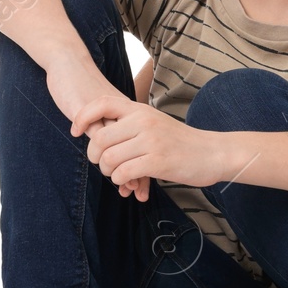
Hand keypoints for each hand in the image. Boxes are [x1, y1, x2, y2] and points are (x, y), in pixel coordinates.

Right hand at [44, 51, 151, 200]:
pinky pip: (99, 136)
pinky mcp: (90, 112)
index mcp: (128, 113)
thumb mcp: (101, 109)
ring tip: (125, 188)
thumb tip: (118, 148)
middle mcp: (122, 113)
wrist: (69, 62)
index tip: (146, 187)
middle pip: (137, 147)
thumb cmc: (82, 85)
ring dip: (123, 168)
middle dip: (138, 171)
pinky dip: (104, 155)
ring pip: (120, 145)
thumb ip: (110, 125)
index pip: (143, 143)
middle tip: (136, 192)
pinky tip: (106, 170)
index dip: (145, 164)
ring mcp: (107, 113)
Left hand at [70, 91, 233, 192]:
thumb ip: (130, 125)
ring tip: (118, 175)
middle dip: (95, 156)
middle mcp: (144, 121)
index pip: (101, 104)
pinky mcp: (158, 161)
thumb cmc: (180, 141)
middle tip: (103, 164)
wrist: (213, 153)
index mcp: (140, 110)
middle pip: (99, 138)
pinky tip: (129, 184)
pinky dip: (121, 181)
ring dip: (108, 172)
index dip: (82, 117)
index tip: (75, 131)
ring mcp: (151, 141)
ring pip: (109, 158)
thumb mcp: (154, 123)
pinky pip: (124, 173)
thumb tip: (98, 136)